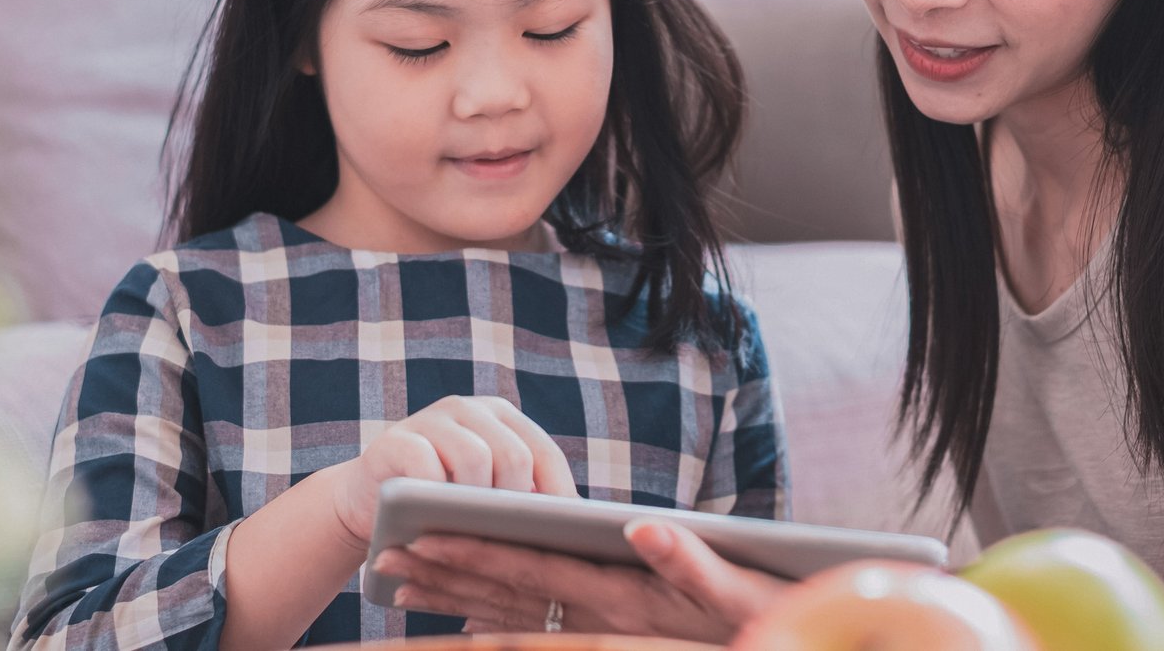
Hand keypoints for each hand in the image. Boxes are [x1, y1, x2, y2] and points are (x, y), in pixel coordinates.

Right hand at [332, 395, 578, 551]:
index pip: (544, 453)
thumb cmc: (439, 506)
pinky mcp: (396, 438)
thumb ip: (519, 498)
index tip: (570, 535)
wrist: (368, 503)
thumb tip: (569, 528)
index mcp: (502, 418)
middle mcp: (470, 409)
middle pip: (514, 454)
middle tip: (510, 537)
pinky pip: (425, 464)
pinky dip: (435, 494)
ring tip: (473, 530)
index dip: (559, 494)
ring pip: (475, 458)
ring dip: (475, 502)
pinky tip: (434, 516)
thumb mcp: (483, 496)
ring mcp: (432, 418)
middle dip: (517, 503)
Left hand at [372, 519, 788, 639]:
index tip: (421, 538)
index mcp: (620, 598)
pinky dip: (493, 617)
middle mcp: (599, 620)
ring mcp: (600, 632)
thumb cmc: (765, 619)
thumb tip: (640, 525)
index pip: (530, 573)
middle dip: (443, 575)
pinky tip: (464, 611)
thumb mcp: (738, 591)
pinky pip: (536, 628)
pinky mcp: (610, 635)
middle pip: (505, 596)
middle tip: (384, 560)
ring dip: (456, 597)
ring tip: (404, 582)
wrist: (778, 648)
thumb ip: (689, 559)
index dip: (474, 554)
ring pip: (510, 614)